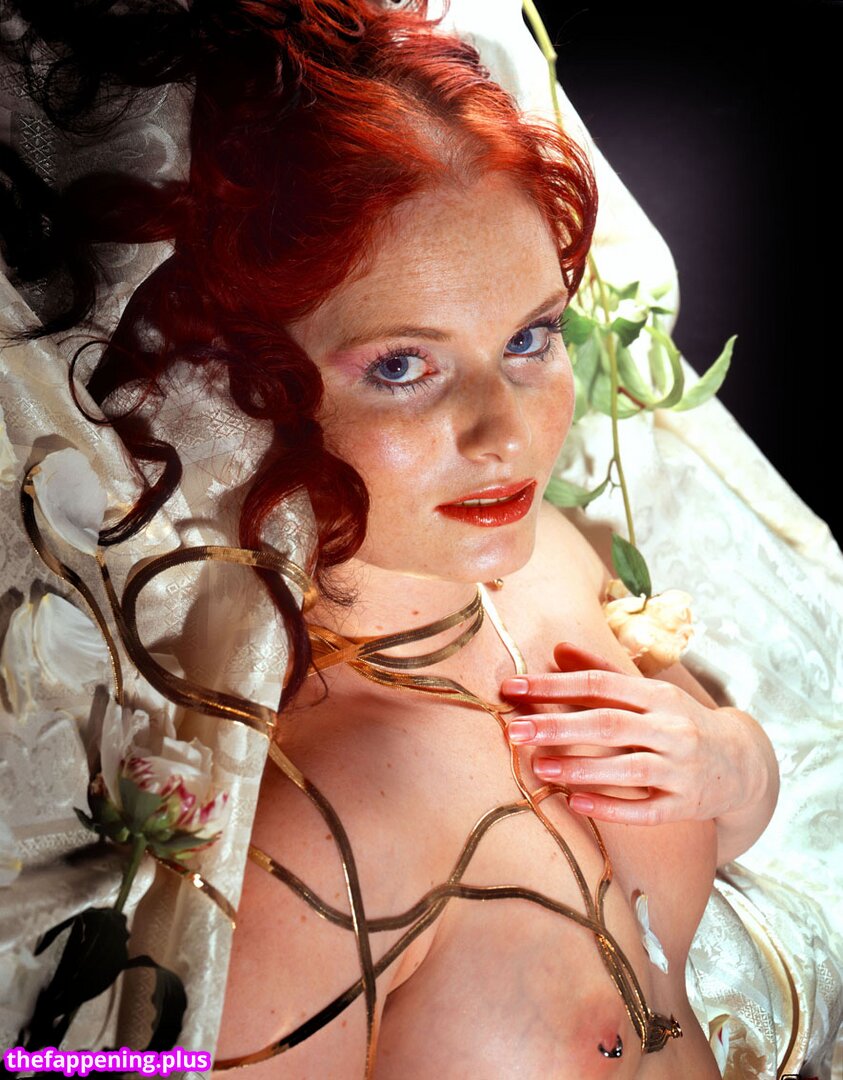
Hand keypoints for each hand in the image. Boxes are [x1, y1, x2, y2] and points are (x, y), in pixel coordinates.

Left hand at [500, 641, 775, 837]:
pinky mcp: (685, 805)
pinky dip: (610, 808)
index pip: (599, 683)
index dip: (554, 685)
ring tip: (538, 767)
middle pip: (608, 724)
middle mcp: (672, 728)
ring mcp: (681, 769)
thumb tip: (557, 647)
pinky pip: (646, 810)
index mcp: (657, 695)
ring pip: (626, 768)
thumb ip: (602, 671)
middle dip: (558, 726)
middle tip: (514, 730)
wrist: (743, 763)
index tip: (512, 687)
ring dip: (580, 768)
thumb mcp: (649, 693)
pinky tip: (575, 804)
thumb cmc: (680, 721)